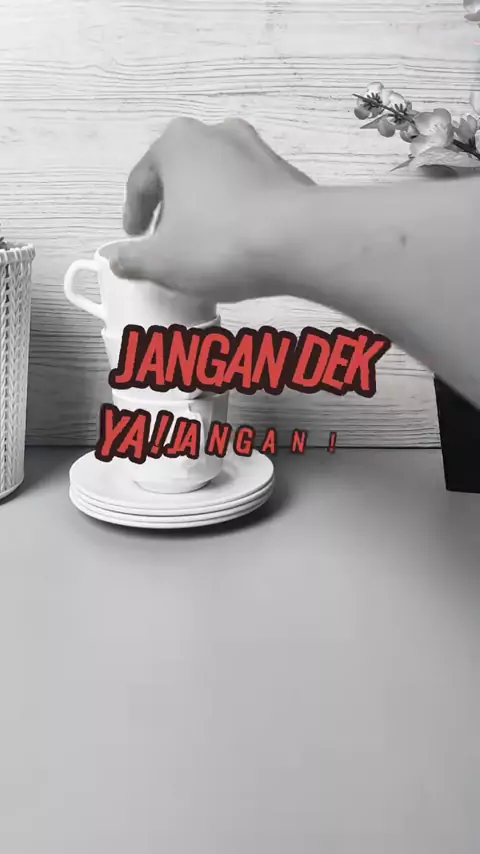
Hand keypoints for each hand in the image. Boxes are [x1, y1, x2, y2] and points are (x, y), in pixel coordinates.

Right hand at [110, 117, 314, 302]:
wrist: (300, 242)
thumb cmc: (218, 244)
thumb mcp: (162, 262)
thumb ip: (133, 260)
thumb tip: (117, 259)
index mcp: (177, 143)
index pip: (142, 180)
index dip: (133, 214)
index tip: (134, 240)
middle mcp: (218, 133)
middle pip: (181, 176)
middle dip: (171, 209)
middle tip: (166, 243)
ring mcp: (258, 150)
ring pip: (218, 184)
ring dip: (206, 211)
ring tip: (204, 247)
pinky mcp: (288, 175)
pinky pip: (249, 197)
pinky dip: (237, 217)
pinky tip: (239, 247)